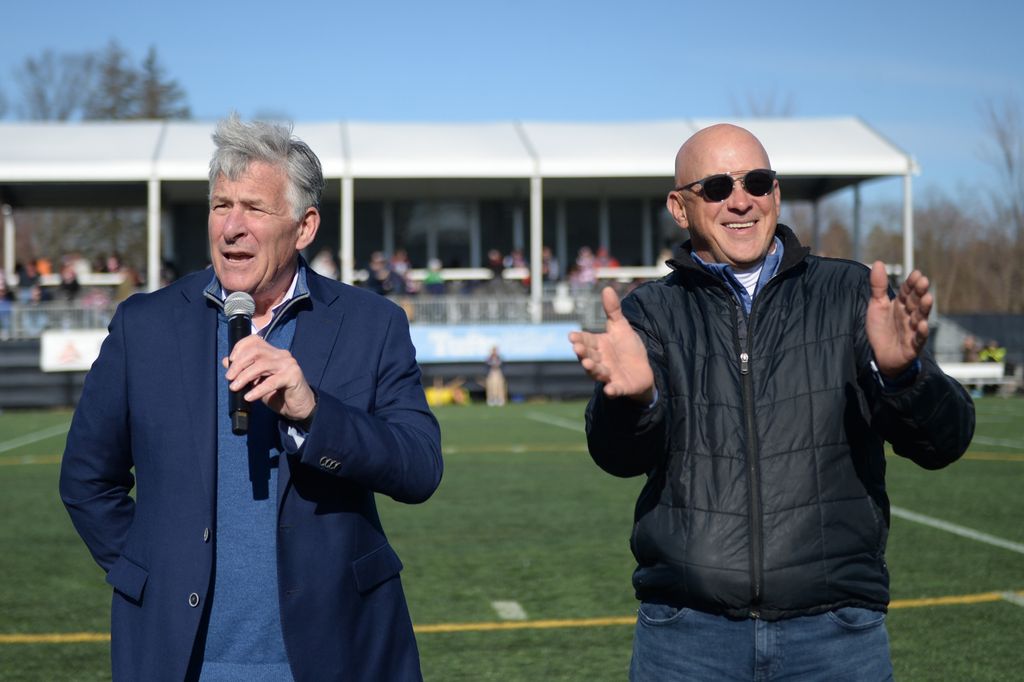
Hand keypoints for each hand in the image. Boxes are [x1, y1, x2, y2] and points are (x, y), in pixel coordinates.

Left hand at [223, 335, 316, 422]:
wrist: (299, 407)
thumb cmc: (278, 393)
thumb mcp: (257, 381)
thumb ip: (244, 371)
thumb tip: (226, 361)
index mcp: (273, 352)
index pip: (255, 340)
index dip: (240, 347)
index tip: (230, 361)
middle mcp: (281, 354)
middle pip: (255, 351)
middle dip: (239, 364)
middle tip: (229, 377)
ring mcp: (288, 364)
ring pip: (262, 365)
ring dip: (244, 376)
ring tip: (235, 387)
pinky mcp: (293, 376)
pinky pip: (272, 381)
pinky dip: (258, 389)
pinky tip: (249, 397)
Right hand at [568, 287, 654, 401]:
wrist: (644, 370)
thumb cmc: (628, 348)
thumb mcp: (621, 327)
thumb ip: (613, 311)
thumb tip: (607, 288)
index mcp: (599, 345)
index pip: (586, 340)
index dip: (579, 339)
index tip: (572, 336)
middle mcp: (600, 360)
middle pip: (589, 356)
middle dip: (583, 353)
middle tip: (577, 348)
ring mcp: (609, 375)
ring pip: (597, 372)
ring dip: (592, 369)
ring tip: (588, 364)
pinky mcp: (620, 387)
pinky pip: (614, 389)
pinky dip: (612, 390)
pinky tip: (609, 390)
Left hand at [866, 261, 931, 376]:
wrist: (877, 356)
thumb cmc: (880, 330)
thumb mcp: (876, 306)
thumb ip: (878, 286)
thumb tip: (879, 262)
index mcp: (901, 305)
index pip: (908, 292)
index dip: (911, 283)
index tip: (916, 274)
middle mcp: (909, 316)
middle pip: (916, 302)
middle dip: (920, 292)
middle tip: (923, 282)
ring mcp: (912, 331)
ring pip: (920, 318)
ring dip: (924, 309)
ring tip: (927, 298)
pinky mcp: (912, 346)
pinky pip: (918, 339)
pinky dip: (921, 332)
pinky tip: (922, 324)